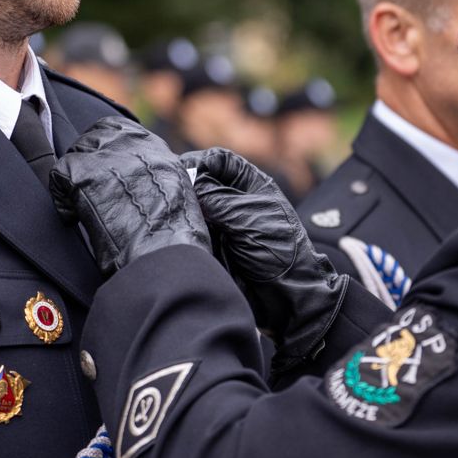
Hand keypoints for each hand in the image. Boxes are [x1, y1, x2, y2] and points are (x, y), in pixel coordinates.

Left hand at [51, 117, 210, 276]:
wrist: (163, 244)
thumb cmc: (173, 229)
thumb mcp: (175, 187)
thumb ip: (154, 173)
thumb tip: (141, 180)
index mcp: (151, 144)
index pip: (116, 129)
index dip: (103, 148)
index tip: (100, 167)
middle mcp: (127, 143)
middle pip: (92, 139)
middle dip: (86, 161)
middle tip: (86, 188)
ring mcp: (103, 155)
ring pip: (74, 154)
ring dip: (74, 179)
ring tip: (79, 204)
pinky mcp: (82, 173)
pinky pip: (58, 175)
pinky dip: (61, 198)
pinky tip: (72, 216)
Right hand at [181, 148, 347, 373]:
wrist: (286, 296)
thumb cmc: (279, 251)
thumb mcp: (248, 218)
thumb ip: (216, 198)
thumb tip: (188, 183)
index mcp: (251, 185)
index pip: (220, 160)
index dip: (201, 162)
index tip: (182, 172)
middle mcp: (235, 201)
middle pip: (203, 183)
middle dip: (187, 186)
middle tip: (171, 193)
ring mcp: (223, 223)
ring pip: (194, 207)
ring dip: (183, 209)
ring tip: (171, 213)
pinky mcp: (214, 244)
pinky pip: (193, 230)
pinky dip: (184, 229)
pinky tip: (175, 231)